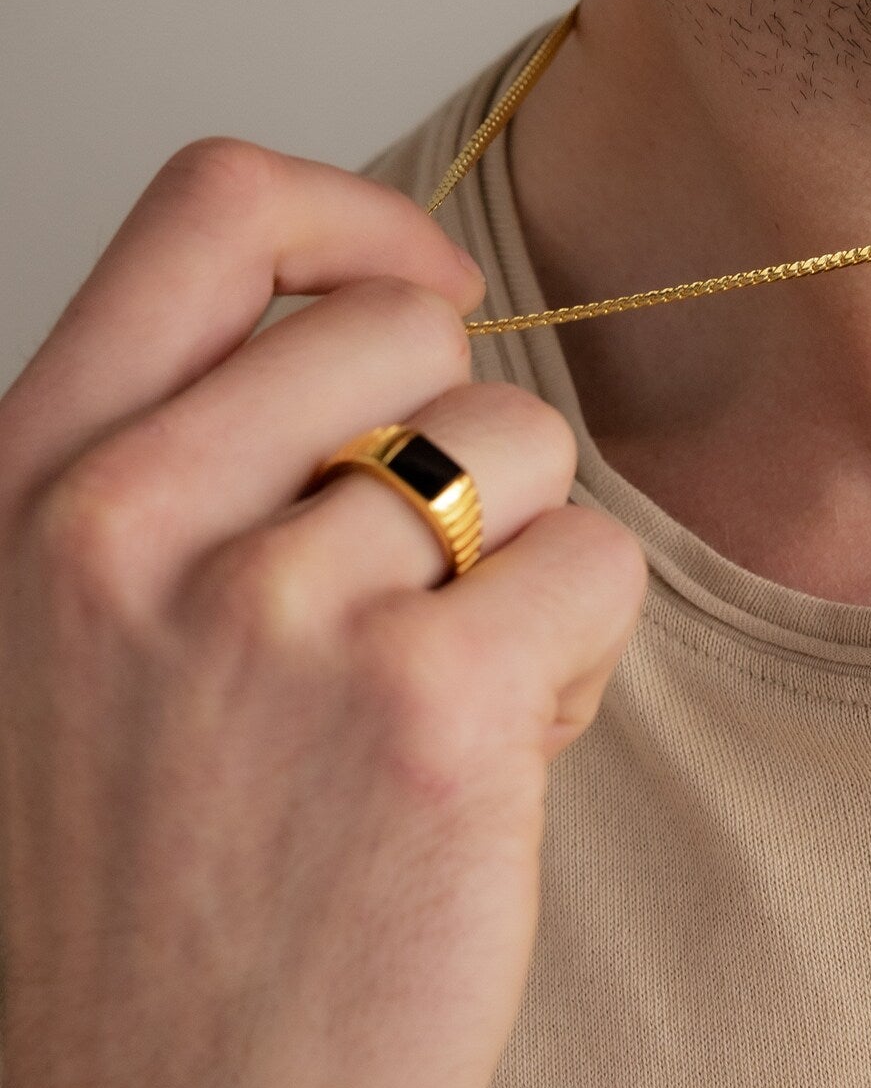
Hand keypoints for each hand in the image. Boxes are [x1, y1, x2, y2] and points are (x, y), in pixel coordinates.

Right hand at [0, 137, 648, 1087]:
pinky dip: (582, 648)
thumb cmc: (152, 878)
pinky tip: (498, 748)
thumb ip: (205, 463)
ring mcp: (275, 613)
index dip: (357, 220)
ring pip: (526, 444)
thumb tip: (392, 320)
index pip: (215, 209)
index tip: (426, 291)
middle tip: (421, 577)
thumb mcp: (90, 628)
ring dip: (522, 556)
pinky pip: (598, 564)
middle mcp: (130, 524)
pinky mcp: (426, 706)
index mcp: (39, 482)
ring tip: (444, 686)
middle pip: (416, 329)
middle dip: (461, 439)